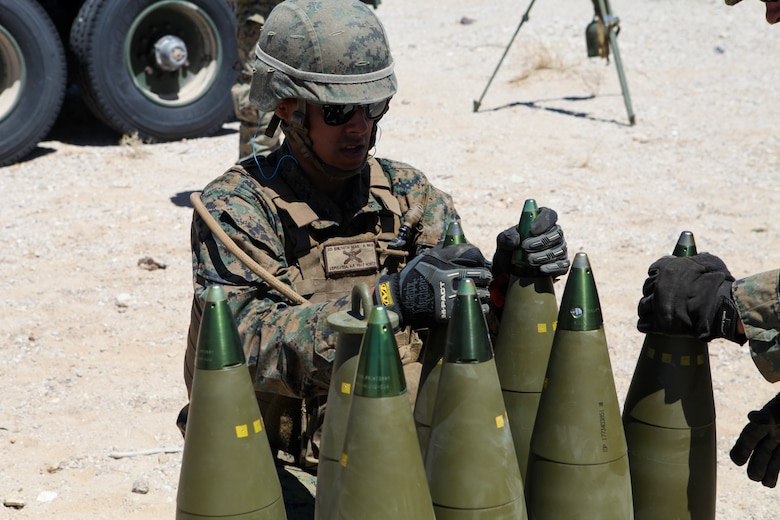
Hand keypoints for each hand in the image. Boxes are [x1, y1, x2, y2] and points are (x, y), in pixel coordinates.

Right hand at [376, 243, 491, 326]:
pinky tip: (476, 305)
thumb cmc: (416, 274)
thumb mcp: (429, 256)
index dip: (482, 263)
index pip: (476, 259)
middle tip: (485, 280)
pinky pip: (471, 308)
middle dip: (486, 278)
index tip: (481, 267)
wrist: (401, 298)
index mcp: (447, 264)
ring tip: (482, 293)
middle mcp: (450, 280)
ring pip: (480, 294)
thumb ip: (448, 249)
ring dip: (484, 293)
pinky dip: (478, 307)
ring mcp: (450, 296)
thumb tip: (459, 231)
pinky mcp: (449, 312)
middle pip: (482, 277)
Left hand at [492, 207, 569, 278]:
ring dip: (544, 255)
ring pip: (560, 249)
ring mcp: (559, 249)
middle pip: (557, 233)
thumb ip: (507, 237)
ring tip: (529, 261)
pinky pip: (563, 265)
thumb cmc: (508, 251)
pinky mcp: (561, 265)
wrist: (509, 272)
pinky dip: (553, 267)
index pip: (549, 215)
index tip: (532, 230)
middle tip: (525, 247)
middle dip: (542, 241)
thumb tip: (517, 240)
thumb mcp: (503, 242)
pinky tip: (541, 269)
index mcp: (540, 222)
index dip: (543, 221)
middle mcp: (553, 234)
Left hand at [636, 253, 743, 342]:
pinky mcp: (658, 324)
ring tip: (656, 314)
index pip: (653, 270)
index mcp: (667, 268)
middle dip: (654, 293)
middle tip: (662, 299)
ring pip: (643, 306)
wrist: (720, 306)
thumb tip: (701, 256)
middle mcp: (657, 284)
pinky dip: (647, 325)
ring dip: (648, 310)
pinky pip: (643, 324)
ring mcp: (656, 304)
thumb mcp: (710, 263)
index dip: (658, 276)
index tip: (663, 280)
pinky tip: (652, 325)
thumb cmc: (717, 284)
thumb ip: (700, 260)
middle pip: (647, 288)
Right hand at [730, 393, 779, 486]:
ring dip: (768, 470)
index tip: (736, 461)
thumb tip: (752, 417)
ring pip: (772, 456)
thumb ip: (768, 415)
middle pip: (759, 449)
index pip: (749, 437)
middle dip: (755, 463)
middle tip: (753, 477)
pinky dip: (777, 469)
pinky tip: (773, 481)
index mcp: (765, 420)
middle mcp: (772, 430)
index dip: (741, 449)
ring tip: (765, 484)